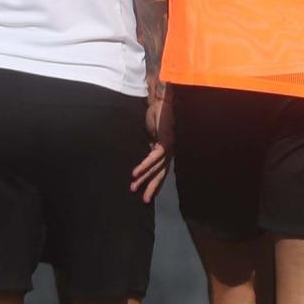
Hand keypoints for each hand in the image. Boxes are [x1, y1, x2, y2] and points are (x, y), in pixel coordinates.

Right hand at [130, 86, 172, 202]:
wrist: (159, 104)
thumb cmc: (154, 118)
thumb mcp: (148, 136)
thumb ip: (147, 147)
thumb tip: (139, 159)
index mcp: (165, 152)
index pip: (161, 171)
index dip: (154, 183)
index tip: (147, 195)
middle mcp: (169, 152)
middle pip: (161, 173)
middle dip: (152, 187)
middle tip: (144, 200)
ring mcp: (169, 148)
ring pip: (156, 168)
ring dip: (144, 178)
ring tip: (133, 187)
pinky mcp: (165, 142)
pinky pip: (153, 157)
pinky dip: (144, 165)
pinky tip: (135, 172)